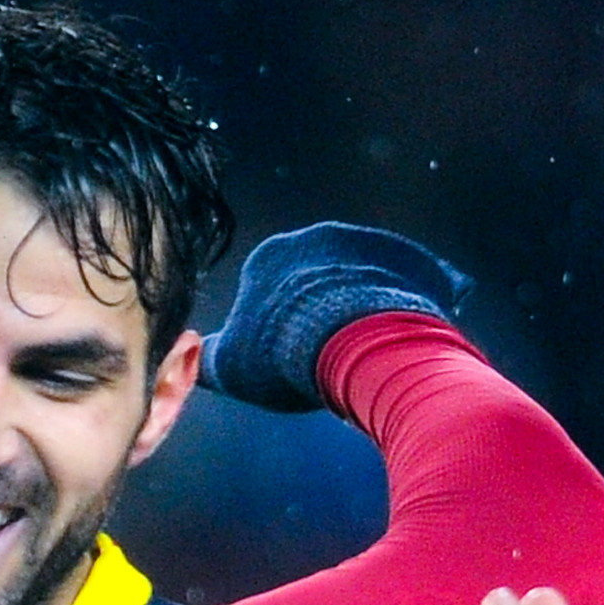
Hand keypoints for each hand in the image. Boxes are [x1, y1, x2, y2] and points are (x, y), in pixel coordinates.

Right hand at [198, 221, 471, 410]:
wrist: (353, 340)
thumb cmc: (283, 355)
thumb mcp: (232, 367)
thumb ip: (210, 358)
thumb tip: (190, 358)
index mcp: (271, 257)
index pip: (270, 284)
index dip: (279, 321)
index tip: (289, 351)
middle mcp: (319, 237)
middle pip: (320, 276)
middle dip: (324, 308)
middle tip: (330, 351)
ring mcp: (369, 244)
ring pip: (364, 278)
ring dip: (366, 307)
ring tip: (369, 350)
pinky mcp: (413, 259)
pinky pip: (410, 285)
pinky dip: (408, 308)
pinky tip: (404, 340)